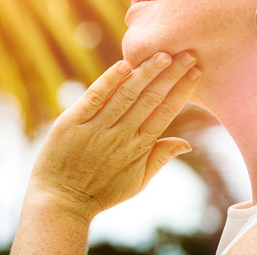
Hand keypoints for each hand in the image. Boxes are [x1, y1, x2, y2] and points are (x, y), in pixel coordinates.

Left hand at [24, 51, 200, 222]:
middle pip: (150, 99)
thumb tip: (187, 143)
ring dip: (146, 73)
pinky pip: (94, 97)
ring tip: (163, 54)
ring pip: (126, 94)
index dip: (182, 91)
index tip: (195, 71)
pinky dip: (108, 80)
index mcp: (140, 147)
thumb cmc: (101, 192)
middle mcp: (121, 135)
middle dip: (171, 75)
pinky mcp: (72, 122)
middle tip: (187, 54)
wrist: (60, 203)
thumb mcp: (137, 182)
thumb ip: (161, 158)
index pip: (166, 112)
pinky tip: (124, 64)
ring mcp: (96, 128)